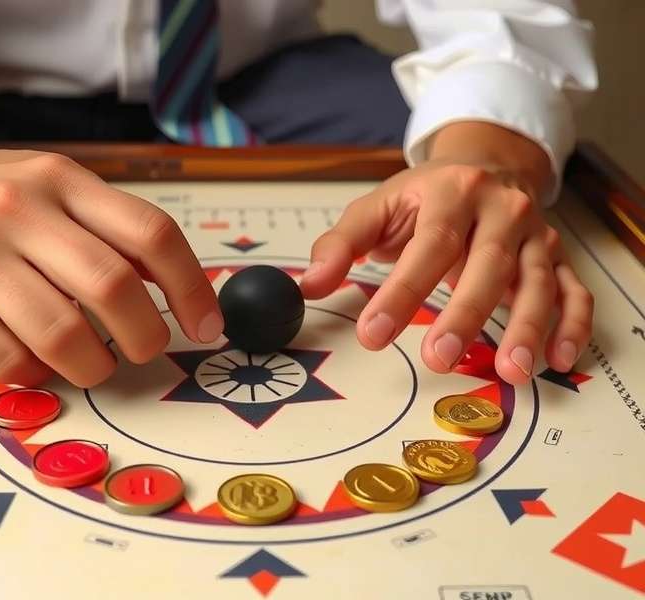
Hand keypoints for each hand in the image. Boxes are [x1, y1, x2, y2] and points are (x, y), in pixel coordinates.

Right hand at [0, 118, 221, 386]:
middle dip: (145, 335)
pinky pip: (8, 361)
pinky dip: (38, 373)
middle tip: (146, 348)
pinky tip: (38, 359)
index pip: (150, 234)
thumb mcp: (57, 186)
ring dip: (94, 365)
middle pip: (111, 288)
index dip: (191, 287)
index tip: (207, 325)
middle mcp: (17, 212)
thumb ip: (112, 229)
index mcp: (62, 180)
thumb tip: (180, 289)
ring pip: (62, 335)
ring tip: (94, 362)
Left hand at [301, 123, 592, 384]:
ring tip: (510, 371)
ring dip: (526, 328)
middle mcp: (501, 211)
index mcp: (453, 192)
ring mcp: (535, 236)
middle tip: (437, 360)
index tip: (374, 334)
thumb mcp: (379, 206)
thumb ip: (342, 243)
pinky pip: (574, 292)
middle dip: (464, 315)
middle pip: (488, 264)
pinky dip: (572, 327)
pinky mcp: (556, 258)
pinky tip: (559, 362)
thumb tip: (309, 284)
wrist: (488, 162)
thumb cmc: (428, 194)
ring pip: (537, 282)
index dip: (402, 292)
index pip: (429, 245)